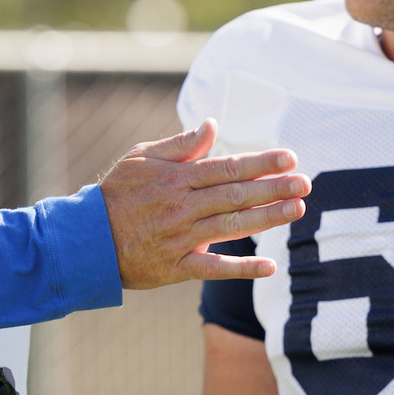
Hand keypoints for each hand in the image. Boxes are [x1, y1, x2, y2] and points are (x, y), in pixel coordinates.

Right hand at [98, 120, 308, 288]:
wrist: (87, 240)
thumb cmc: (117, 194)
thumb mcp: (142, 158)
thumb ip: (181, 144)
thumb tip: (213, 126)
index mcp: (177, 178)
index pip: (227, 167)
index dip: (261, 162)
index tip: (290, 158)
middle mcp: (183, 206)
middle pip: (236, 195)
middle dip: (274, 188)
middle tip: (306, 183)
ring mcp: (181, 238)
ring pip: (231, 226)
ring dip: (266, 218)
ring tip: (296, 210)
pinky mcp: (176, 267)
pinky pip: (213, 268)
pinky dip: (241, 268)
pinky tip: (269, 266)